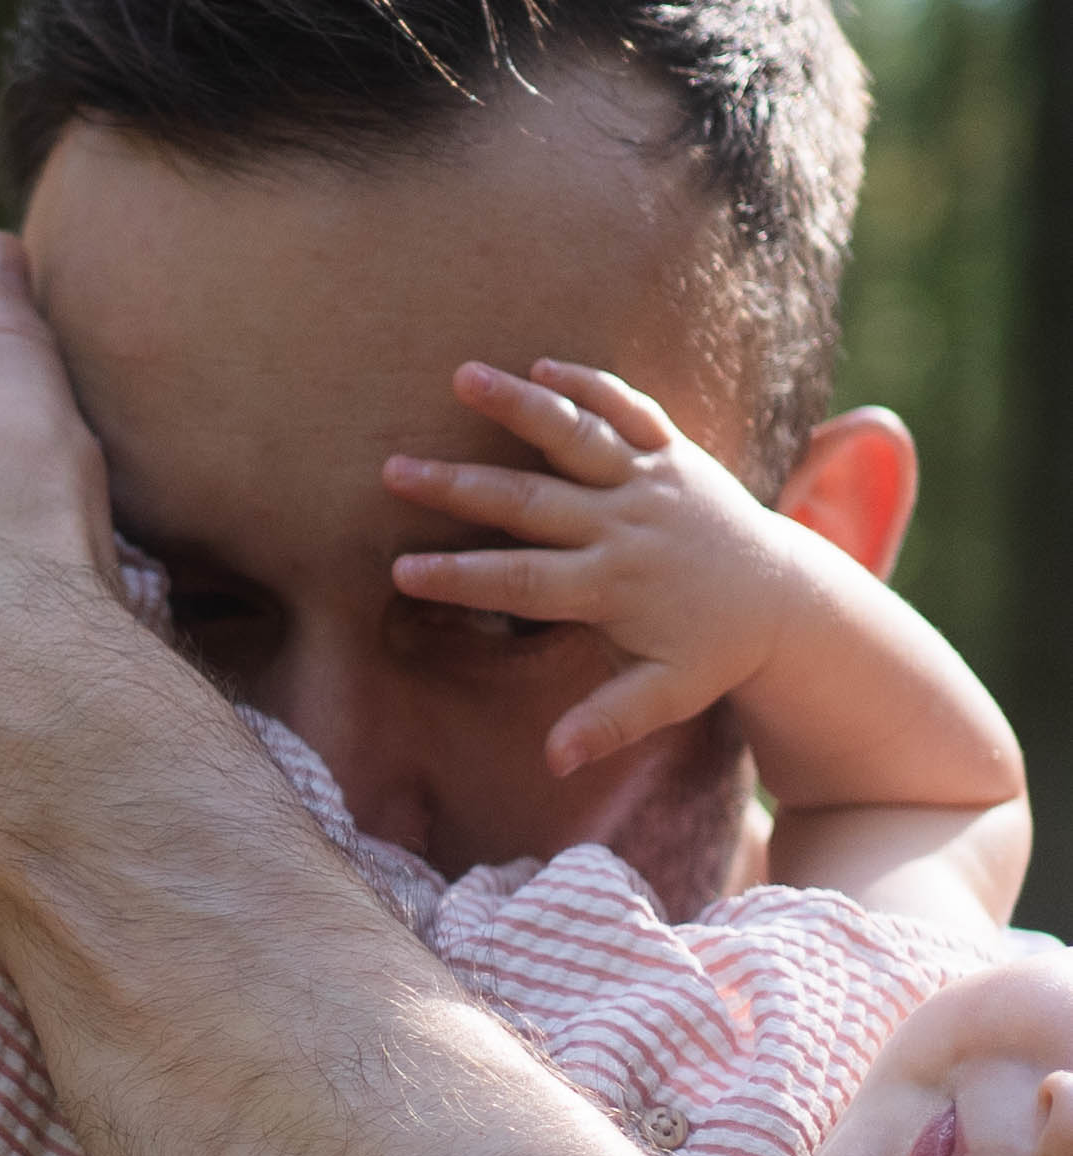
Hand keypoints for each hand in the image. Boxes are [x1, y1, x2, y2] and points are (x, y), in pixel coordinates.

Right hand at [384, 359, 794, 775]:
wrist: (787, 599)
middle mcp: (626, 525)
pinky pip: (629, 408)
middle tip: (395, 470)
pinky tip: (542, 365)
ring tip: (463, 376)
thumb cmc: (714, 654)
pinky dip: (589, 384)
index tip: (401, 572)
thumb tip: (554, 762)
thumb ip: (608, 724)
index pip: (521, 583)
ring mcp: (649, 481)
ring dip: (519, 405)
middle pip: (529, 502)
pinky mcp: (673, 451)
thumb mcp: (665, 698)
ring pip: (576, 436)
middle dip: (458, 487)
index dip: (459, 578)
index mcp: (613, 587)